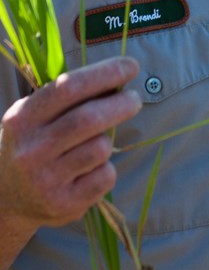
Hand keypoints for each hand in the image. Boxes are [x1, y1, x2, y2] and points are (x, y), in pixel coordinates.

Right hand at [0, 57, 141, 231]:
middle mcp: (31, 149)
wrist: (6, 198)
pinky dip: (107, 168)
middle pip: (88, 119)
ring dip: (109, 140)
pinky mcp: (63, 204)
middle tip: (134, 99)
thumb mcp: (36, 115)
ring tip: (98, 141)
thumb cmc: (33, 143)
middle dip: (121, 104)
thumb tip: (117, 76)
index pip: (68, 87)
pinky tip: (92, 170)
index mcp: (23, 118)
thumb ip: (69, 97)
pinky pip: (105, 176)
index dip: (105, 73)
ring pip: (100, 148)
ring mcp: (46, 180)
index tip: (131, 66)